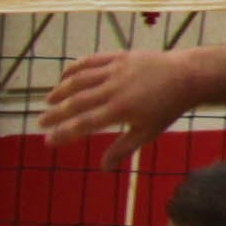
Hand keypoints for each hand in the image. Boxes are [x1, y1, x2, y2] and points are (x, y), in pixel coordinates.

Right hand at [42, 48, 202, 160]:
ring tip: (48, 101)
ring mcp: (115, 71)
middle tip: (40, 122)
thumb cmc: (167, 108)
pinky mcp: (118, 57)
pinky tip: (64, 78)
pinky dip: (74, 69)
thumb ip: (123, 149)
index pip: (83, 124)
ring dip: (60, 91)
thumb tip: (103, 169)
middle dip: (55, 113)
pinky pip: (90, 61)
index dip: (63, 133)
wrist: (186, 76)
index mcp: (120, 110)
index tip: (48, 140)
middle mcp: (114, 89)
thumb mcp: (147, 133)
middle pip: (75, 102)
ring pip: (79, 80)